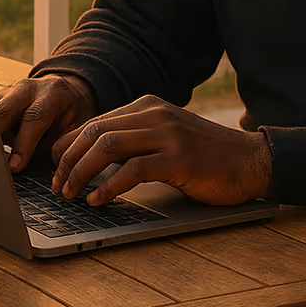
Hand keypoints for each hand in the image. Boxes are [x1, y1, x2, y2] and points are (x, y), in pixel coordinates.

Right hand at [0, 74, 96, 171]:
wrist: (66, 93)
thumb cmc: (69, 116)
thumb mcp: (73, 129)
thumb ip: (58, 147)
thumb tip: (48, 176)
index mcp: (51, 94)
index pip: (35, 117)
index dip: (24, 144)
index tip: (14, 167)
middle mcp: (27, 89)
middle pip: (2, 110)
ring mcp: (7, 91)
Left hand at [50, 95, 272, 206]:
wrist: (250, 161)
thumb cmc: (206, 155)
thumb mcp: (166, 136)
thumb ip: (135, 139)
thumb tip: (91, 158)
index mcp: (148, 106)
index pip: (95, 121)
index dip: (69, 145)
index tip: (55, 169)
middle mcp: (155, 114)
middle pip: (95, 131)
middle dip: (68, 160)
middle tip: (56, 187)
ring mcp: (168, 134)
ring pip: (107, 146)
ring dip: (81, 172)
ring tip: (70, 194)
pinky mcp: (179, 158)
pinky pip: (133, 169)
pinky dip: (108, 186)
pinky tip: (98, 201)